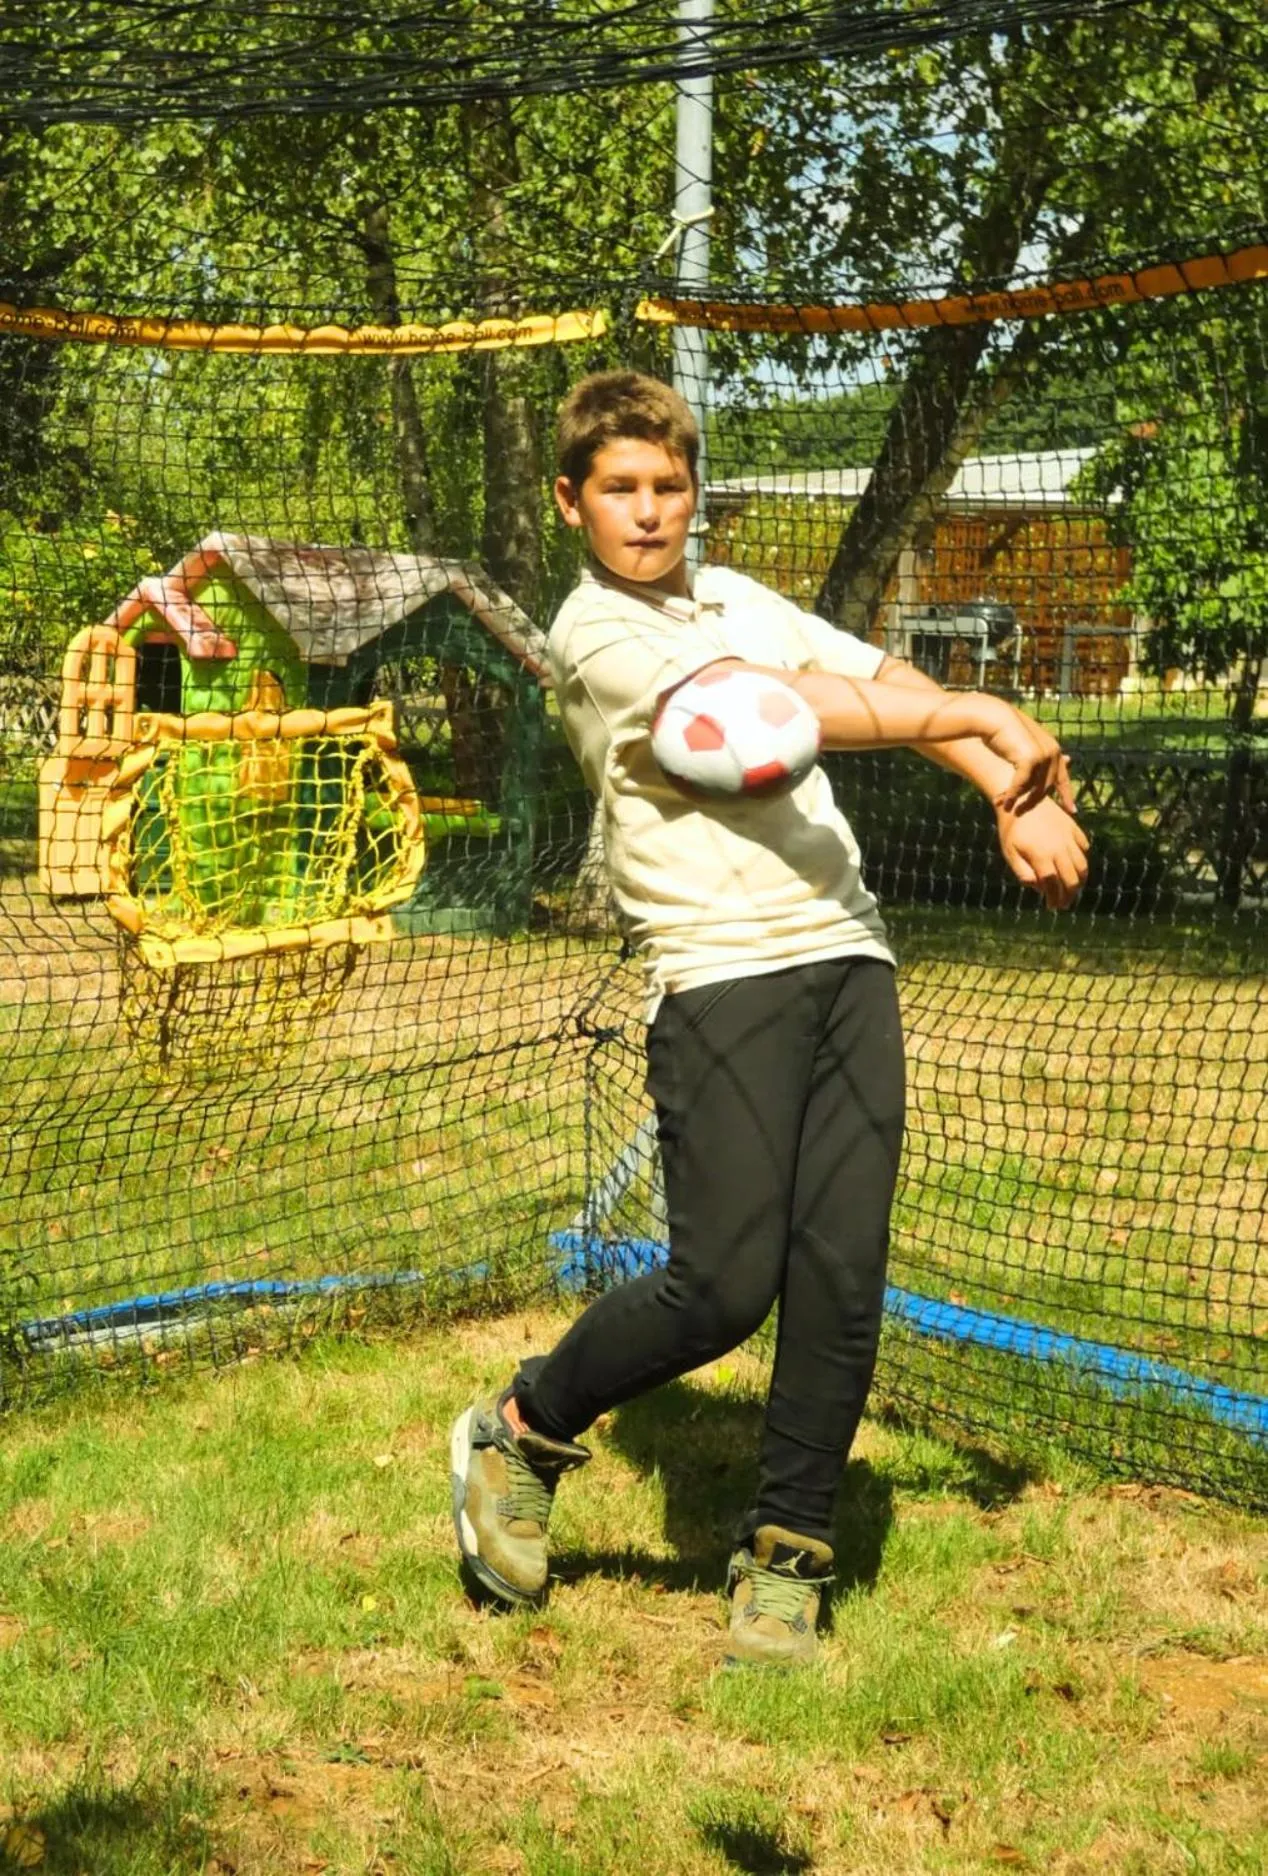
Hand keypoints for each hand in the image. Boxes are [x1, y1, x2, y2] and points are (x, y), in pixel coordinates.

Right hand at [975, 697, 1074, 816]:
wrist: (994, 718)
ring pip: (1033, 788)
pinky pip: (1020, 785)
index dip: (1067, 795)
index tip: (1072, 811)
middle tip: (1018, 812)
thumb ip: (1032, 761)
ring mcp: (1044, 756)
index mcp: (1053, 750)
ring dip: (1016, 799)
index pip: (1063, 778)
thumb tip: (1040, 771)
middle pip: (1046, 788)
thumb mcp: (1022, 747)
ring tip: (1003, 805)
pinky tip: (1002, 801)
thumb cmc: (1004, 731)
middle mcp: (1052, 753)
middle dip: (1031, 802)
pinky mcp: (1031, 759)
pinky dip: (1011, 794)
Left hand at [997, 796, 1089, 909]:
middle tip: (1064, 904)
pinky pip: (1084, 848)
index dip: (1055, 899)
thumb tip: (1039, 888)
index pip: (1054, 886)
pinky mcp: (1073, 828)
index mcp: (1042, 856)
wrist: (1021, 800)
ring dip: (1080, 881)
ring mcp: (1069, 838)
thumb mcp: (1010, 853)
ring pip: (1082, 866)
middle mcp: (1059, 849)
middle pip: (1072, 879)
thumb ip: (1023, 873)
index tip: (1052, 907)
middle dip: (1069, 895)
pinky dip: (1082, 860)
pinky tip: (1074, 866)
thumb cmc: (1011, 830)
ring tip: (1072, 889)